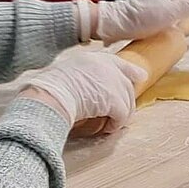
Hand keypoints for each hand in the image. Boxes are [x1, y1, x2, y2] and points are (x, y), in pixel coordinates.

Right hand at [25, 47, 146, 131]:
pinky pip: (122, 115)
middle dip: (126, 99)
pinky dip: (116, 124)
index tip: (140, 76)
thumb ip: (77, 77)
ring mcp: (112, 82)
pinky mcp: (115, 100)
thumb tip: (75, 89)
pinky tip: (108, 129)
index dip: (130, 71)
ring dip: (121, 115)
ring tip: (110, 124)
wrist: (50, 96)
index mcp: (91, 59)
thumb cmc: (48, 88)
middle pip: (125, 84)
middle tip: (122, 113)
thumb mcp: (63, 74)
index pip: (117, 62)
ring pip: (127, 101)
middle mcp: (106, 67)